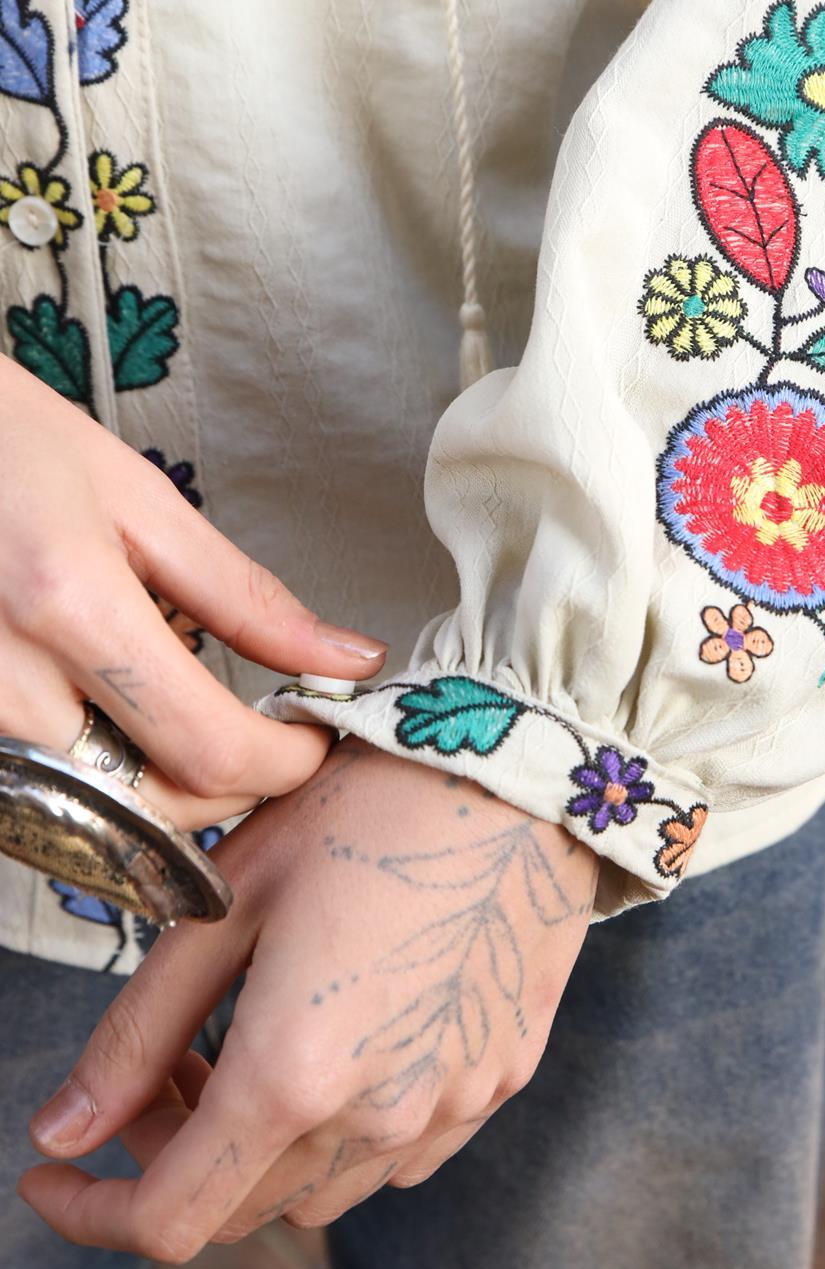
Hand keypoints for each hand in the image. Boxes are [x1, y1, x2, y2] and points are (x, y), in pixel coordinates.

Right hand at [0, 357, 386, 826]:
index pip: (207, 746)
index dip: (284, 760)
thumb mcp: (141, 502)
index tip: (314, 734)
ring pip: (98, 818)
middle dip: (235, 785)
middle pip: (155, 806)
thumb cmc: (13, 450)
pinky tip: (123, 729)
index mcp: (69, 606)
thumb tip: (346, 658)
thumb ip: (244, 596)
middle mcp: (5, 685)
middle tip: (267, 733)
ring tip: (196, 721)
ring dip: (170, 793)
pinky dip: (103, 786)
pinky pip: (44, 804)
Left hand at [18, 740, 597, 1260]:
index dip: (92, 1210)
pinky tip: (347, 1040)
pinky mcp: (501, 1078)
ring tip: (256, 1040)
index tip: (59, 1165)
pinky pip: (403, 1152)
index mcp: (295, 1072)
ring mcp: (450, 1105)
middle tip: (167, 1064)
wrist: (521, 770)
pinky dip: (348, 1129)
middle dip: (177, 1154)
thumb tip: (65, 1128)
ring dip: (264, 1146)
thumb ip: (138, 1031)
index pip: (168, 1220)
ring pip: (322, 1188)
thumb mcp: (228, 899)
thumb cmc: (369, 806)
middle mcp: (378, 1116)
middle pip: (241, 1207)